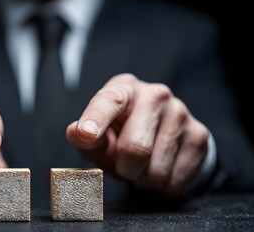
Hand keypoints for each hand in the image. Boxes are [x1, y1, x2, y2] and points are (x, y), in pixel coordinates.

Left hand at [66, 74, 208, 196]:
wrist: (160, 135)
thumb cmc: (120, 133)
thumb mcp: (97, 135)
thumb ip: (84, 138)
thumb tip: (77, 133)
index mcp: (123, 89)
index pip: (109, 101)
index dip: (95, 120)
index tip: (85, 134)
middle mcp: (155, 95)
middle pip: (136, 148)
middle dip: (125, 168)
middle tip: (125, 165)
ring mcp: (181, 113)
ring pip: (157, 170)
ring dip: (144, 179)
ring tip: (143, 166)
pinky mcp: (199, 135)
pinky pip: (175, 181)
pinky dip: (162, 186)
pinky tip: (160, 168)